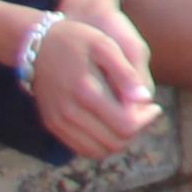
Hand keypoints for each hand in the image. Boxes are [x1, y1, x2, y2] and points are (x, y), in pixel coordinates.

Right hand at [25, 4, 160, 157]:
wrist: (37, 45)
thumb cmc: (77, 41)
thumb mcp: (106, 46)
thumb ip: (127, 74)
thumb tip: (146, 99)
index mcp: (87, 92)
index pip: (126, 125)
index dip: (146, 120)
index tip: (154, 107)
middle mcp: (69, 112)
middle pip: (115, 142)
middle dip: (136, 131)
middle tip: (143, 114)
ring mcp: (58, 121)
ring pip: (99, 151)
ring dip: (119, 140)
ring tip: (128, 119)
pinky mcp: (52, 124)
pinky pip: (82, 148)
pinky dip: (100, 144)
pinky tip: (109, 125)